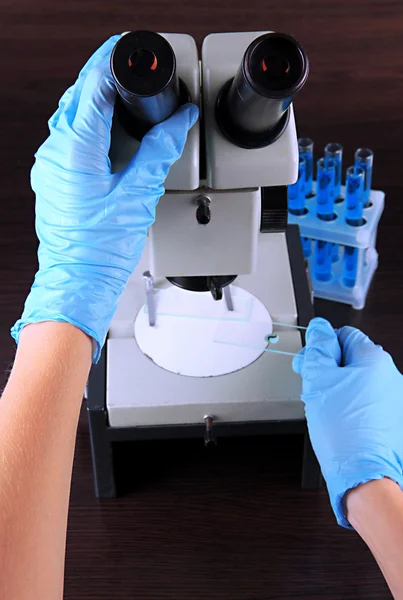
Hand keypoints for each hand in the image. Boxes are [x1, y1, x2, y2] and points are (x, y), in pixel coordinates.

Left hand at [11, 35, 198, 361]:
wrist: (79, 280)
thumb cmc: (101, 247)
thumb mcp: (139, 194)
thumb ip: (159, 151)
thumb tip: (178, 121)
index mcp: (76, 149)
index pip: (92, 87)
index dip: (111, 64)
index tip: (126, 52)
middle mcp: (56, 152)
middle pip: (78, 97)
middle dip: (101, 77)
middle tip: (126, 70)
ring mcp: (51, 165)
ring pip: (70, 116)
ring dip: (94, 101)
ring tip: (120, 97)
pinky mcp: (55, 178)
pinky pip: (68, 138)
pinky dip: (87, 126)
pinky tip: (107, 134)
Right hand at [293, 317, 402, 527]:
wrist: (365, 476)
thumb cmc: (344, 432)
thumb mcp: (319, 381)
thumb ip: (318, 350)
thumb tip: (319, 329)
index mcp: (375, 361)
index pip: (345, 335)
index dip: (322, 346)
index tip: (309, 361)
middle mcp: (391, 377)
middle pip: (352, 359)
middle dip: (329, 369)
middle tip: (312, 387)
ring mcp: (394, 400)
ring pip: (358, 382)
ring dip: (338, 389)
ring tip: (325, 409)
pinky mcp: (392, 420)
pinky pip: (366, 403)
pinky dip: (350, 407)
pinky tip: (339, 422)